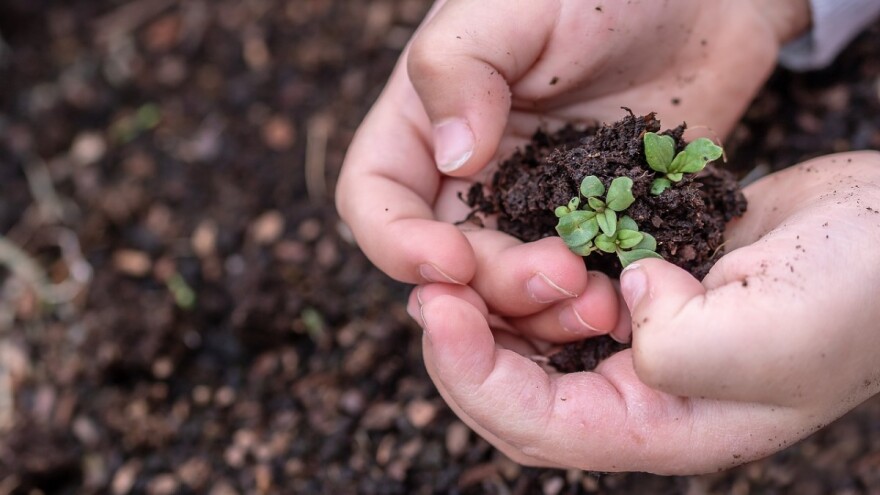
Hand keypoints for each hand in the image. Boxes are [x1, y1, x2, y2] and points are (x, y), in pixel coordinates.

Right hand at [337, 0, 808, 339]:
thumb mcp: (515, 5)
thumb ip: (460, 68)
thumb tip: (452, 158)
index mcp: (427, 123)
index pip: (375, 200)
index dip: (397, 243)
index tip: (449, 261)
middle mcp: (472, 176)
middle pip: (450, 263)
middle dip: (492, 285)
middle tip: (558, 276)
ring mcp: (535, 207)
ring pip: (512, 290)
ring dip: (543, 312)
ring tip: (600, 302)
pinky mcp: (595, 226)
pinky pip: (580, 283)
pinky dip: (594, 303)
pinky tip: (628, 299)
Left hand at [407, 151, 879, 473]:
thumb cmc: (857, 293)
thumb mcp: (769, 335)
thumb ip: (678, 346)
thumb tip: (623, 303)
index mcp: (665, 427)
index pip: (539, 425)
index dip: (474, 375)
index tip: (437, 310)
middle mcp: (642, 394)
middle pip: (519, 391)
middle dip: (464, 345)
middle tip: (428, 288)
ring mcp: (640, 340)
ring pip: (534, 342)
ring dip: (492, 308)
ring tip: (458, 264)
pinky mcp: (643, 288)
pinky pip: (564, 293)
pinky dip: (530, 275)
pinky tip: (511, 245)